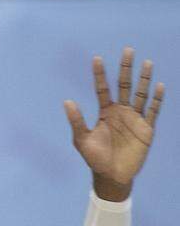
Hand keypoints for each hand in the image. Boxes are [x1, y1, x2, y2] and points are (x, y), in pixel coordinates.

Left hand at [64, 47, 164, 198]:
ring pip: (141, 94)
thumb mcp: (82, 140)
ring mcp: (135, 118)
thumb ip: (77, 120)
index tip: (97, 58)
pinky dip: (157, 99)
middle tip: (128, 50)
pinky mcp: (147, 128)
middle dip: (126, 68)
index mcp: (105, 112)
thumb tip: (67, 101)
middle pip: (124, 85)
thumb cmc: (95, 159)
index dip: (100, 74)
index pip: (103, 88)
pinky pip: (154, 110)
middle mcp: (121, 111)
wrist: (112, 176)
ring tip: (146, 62)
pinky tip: (159, 86)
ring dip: (144, 79)